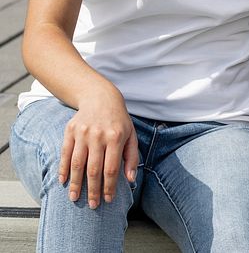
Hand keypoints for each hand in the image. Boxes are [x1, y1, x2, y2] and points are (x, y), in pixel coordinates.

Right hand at [59, 90, 137, 208]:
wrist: (101, 98)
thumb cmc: (119, 121)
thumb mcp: (131, 135)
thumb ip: (132, 157)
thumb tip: (130, 179)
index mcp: (115, 137)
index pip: (111, 168)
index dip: (110, 186)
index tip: (108, 200)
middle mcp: (98, 136)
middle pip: (93, 169)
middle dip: (93, 190)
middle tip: (92, 205)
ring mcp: (82, 133)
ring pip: (77, 163)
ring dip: (75, 183)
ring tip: (75, 198)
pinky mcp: (69, 131)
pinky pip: (64, 153)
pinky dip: (63, 169)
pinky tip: (63, 182)